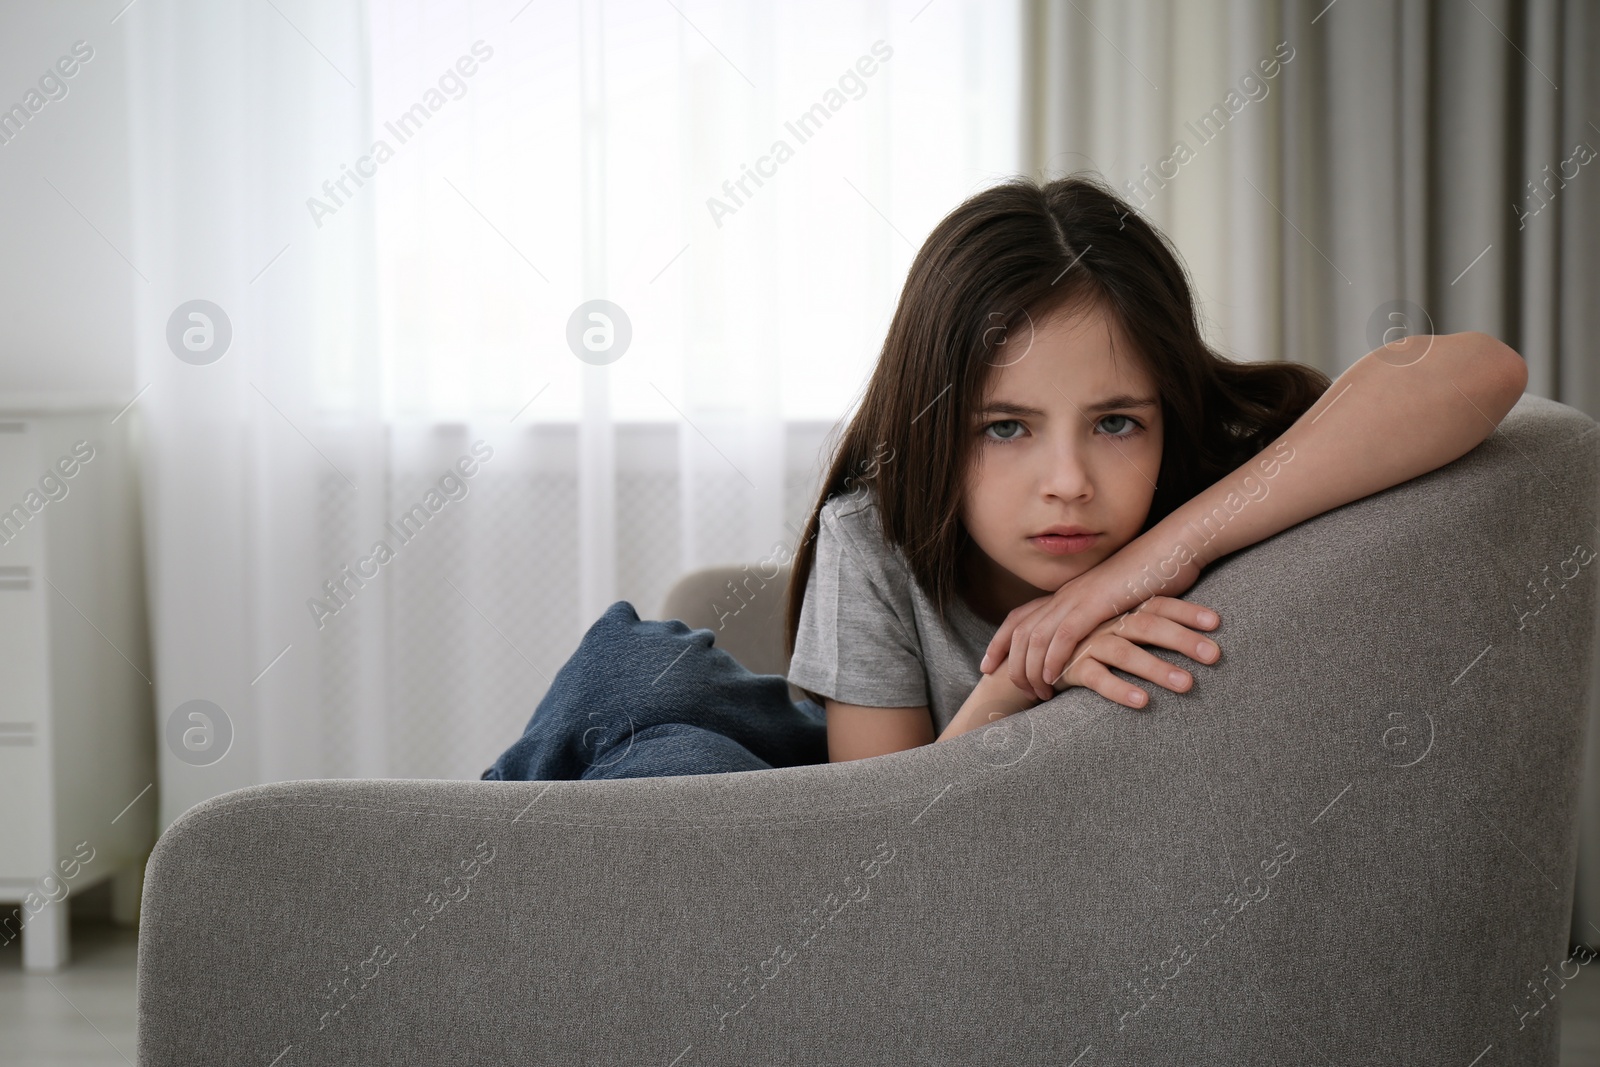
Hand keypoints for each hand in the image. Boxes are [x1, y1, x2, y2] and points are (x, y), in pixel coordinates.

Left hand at [981, 560, 1215, 698]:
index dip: (999, 642)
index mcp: (1067, 593)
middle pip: (1019, 631)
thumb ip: (1100, 620)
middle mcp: (1065, 594)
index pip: (1019, 618)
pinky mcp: (1096, 602)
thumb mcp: (1119, 604)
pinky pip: (1064, 635)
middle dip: (1009, 664)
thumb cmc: (1154, 577)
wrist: (1174, 548)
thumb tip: (1094, 642)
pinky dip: (1054, 659)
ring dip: (1032, 669)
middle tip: (1014, 691)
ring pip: (1036, 637)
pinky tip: (1053, 679)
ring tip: (1037, 695)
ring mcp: (1078, 597)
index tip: (987, 667)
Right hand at [1047, 596, 1221, 708]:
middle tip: (1215, 656)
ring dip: (1157, 667)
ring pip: (1125, 651)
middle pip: (1147, 625)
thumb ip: (1145, 627)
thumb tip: (1191, 633)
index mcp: (1119, 609)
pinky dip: (1119, 688)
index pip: (1157, 604)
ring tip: (1187, 684)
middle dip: (1183, 640)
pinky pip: (1095, 677)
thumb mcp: (1117, 628)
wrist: (1033, 653)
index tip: (1217, 622)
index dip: (1186, 611)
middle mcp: (1104, 622)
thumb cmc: (1087, 642)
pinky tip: (1143, 702)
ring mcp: (1086, 643)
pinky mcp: (1069, 667)